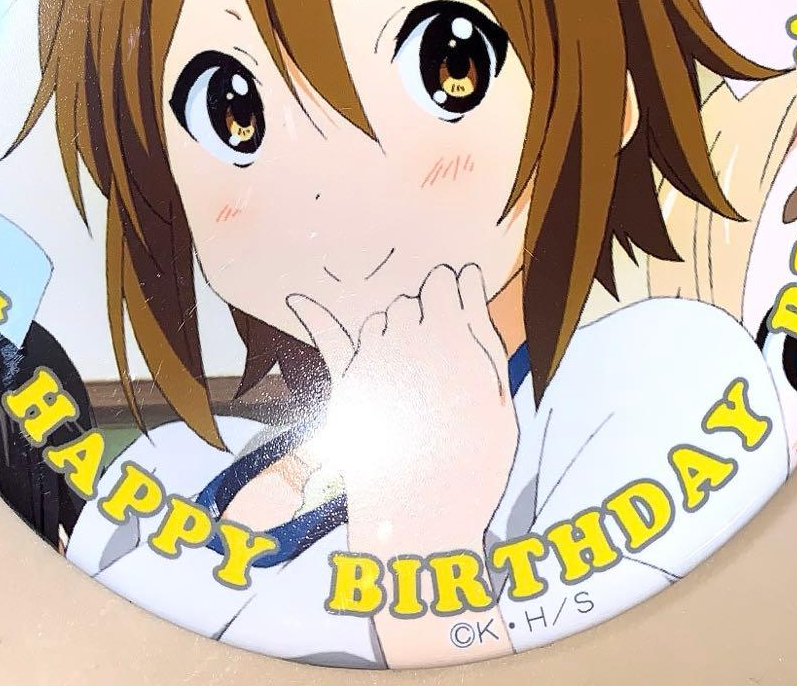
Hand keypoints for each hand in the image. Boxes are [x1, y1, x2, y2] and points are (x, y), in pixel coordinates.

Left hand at [286, 263, 516, 557]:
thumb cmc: (474, 463)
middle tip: (442, 359)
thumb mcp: (500, 397)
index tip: (459, 310)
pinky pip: (326, 339)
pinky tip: (296, 301)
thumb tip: (466, 275)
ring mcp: (371, 361)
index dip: (455, 293)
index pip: (446, 279)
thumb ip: (481, 331)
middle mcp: (407, 340)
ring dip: (395, 334)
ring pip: (381, 320)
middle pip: (413, 303)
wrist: (424, 521)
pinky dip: (312, 316)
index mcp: (452, 336)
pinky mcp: (346, 386)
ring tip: (413, 375)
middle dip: (427, 318)